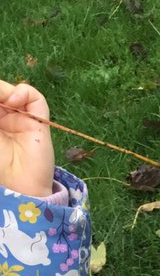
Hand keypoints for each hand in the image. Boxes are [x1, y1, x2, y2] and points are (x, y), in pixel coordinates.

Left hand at [0, 80, 54, 197]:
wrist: (18, 185)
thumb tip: (0, 93)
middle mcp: (5, 118)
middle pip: (2, 94)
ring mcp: (22, 118)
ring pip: (15, 92)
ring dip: (5, 91)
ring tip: (3, 101)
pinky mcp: (39, 121)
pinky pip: (34, 97)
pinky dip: (23, 92)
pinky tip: (14, 101)